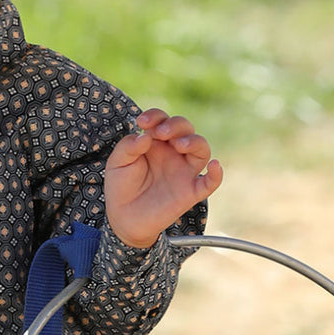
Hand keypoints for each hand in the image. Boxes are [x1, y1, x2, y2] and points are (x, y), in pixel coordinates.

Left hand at [104, 108, 222, 248]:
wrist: (124, 218)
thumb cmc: (121, 187)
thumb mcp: (117, 163)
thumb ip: (128, 147)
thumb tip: (145, 136)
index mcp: (156, 142)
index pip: (163, 120)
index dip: (156, 116)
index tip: (142, 122)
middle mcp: (173, 153)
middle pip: (185, 129)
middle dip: (175, 125)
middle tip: (160, 133)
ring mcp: (184, 171)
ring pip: (202, 149)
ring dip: (194, 142)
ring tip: (179, 144)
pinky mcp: (190, 192)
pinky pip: (210, 183)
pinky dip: (216, 174)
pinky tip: (214, 165)